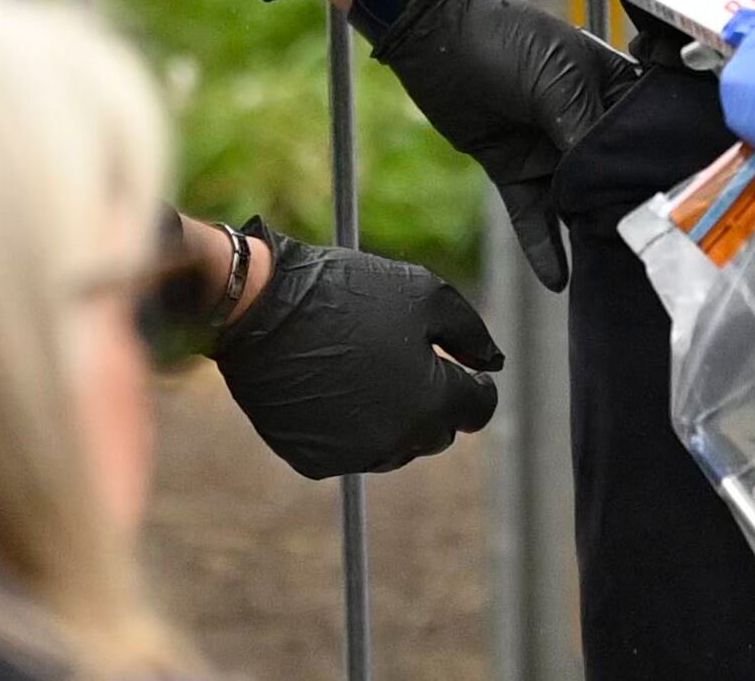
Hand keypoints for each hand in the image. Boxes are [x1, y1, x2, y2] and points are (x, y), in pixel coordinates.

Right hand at [211, 222, 504, 479]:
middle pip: (436, 432)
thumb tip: (493, 364)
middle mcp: (397, 441)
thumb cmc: (349, 293)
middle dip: (433, 401)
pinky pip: (349, 450)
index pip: (478, 410)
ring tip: (365, 367)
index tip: (464, 368)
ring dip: (393, 416)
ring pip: (394, 445)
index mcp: (431, 404)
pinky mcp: (314, 461)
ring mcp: (352, 456)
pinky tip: (333, 386)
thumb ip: (471, 333)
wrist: (261, 309)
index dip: (475, 386)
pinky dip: (350, 425)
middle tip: (408, 359)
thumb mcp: (425, 293)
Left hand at [368, 0, 635, 289]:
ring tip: (609, 269)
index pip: (645, 134)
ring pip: (575, 200)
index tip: (681, 206)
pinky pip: (533, 215)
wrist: (436, 36)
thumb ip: (587, 130)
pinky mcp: (515, 168)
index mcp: (611, 88)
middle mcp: (586, 122)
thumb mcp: (558, 79)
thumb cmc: (507, 39)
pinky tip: (557, 279)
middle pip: (612, 174)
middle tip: (648, 248)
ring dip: (586, 231)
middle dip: (626, 208)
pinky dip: (543, 247)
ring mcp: (550, 148)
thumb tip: (613, 181)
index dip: (660, 166)